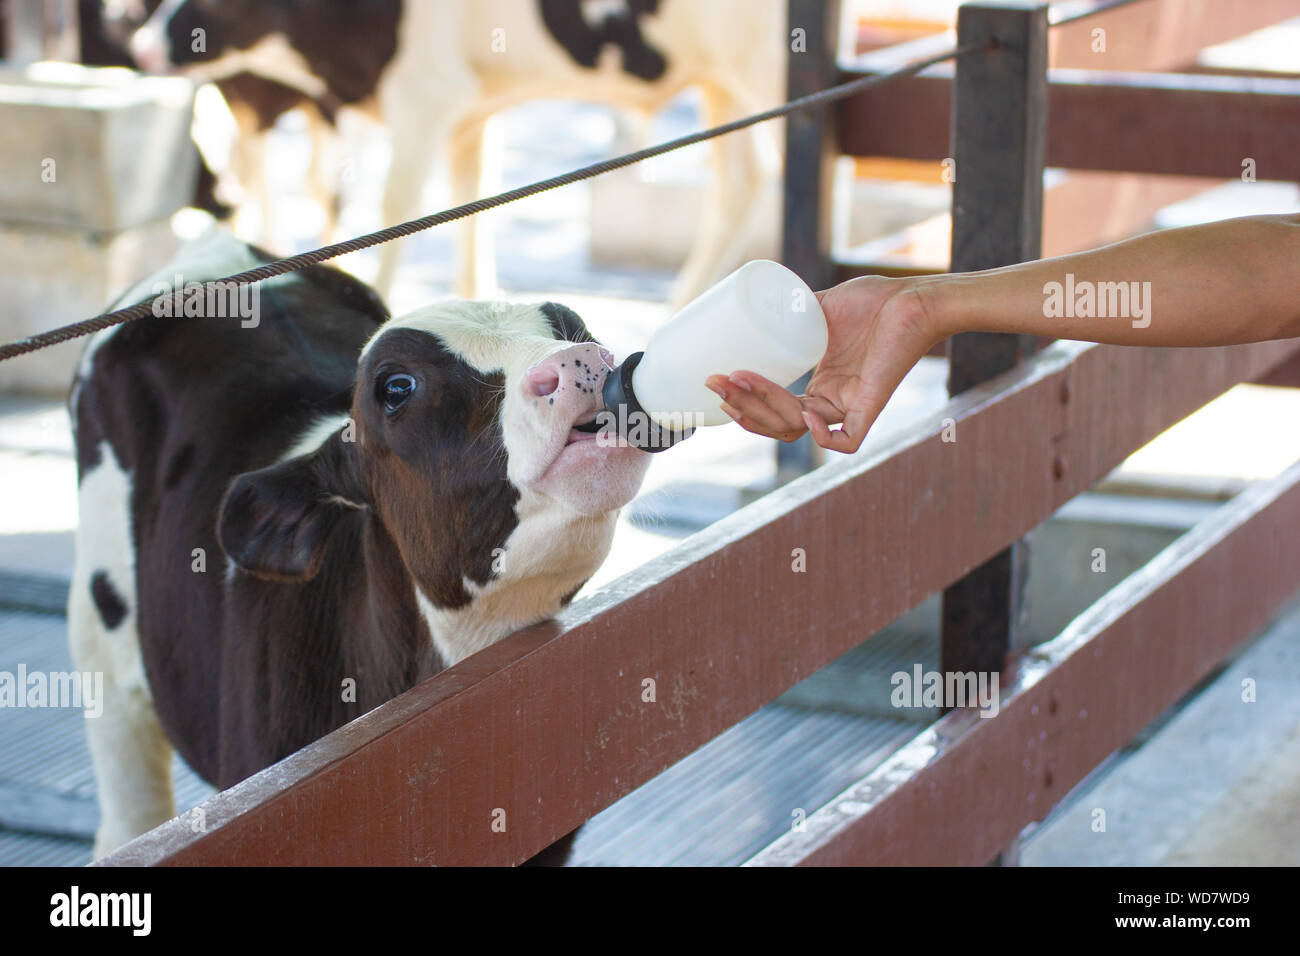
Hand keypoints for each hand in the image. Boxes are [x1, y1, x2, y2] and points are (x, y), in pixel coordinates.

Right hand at [705, 275, 941, 453]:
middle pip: (778, 424)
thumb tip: (753, 302)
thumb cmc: (876, 301)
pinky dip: (821, 435)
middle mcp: (832, 402)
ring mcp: (850, 406)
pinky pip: (845, 440)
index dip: (744, 404)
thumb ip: (792, 310)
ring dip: (764, 408)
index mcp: (820, 387)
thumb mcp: (820, 307)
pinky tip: (804, 410)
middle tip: (717, 382)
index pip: (775, 412)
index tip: (717, 379)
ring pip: (797, 430)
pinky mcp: (872, 407)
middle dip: (743, 406)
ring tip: (740, 380)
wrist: (914, 298)